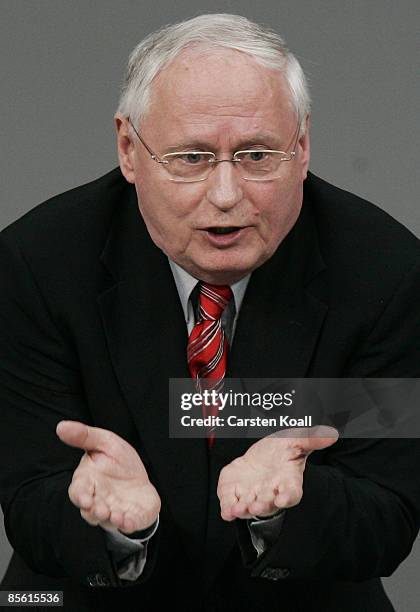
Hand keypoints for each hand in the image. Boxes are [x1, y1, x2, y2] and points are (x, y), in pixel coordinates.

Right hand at [56, 420, 160, 534]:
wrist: (140, 478)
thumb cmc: (117, 460)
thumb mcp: (105, 442)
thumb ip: (84, 436)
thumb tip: (60, 426)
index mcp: (88, 482)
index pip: (78, 492)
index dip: (80, 496)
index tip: (84, 499)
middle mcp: (98, 500)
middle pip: (90, 511)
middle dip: (94, 511)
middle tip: (100, 509)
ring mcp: (114, 511)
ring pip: (108, 521)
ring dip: (111, 519)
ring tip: (115, 516)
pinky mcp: (132, 517)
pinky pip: (129, 524)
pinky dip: (128, 524)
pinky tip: (129, 521)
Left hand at [217, 426, 337, 520]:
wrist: (261, 456)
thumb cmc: (281, 451)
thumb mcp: (295, 440)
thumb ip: (311, 439)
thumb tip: (331, 434)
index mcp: (288, 482)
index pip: (291, 492)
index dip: (288, 496)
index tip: (284, 499)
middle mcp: (270, 493)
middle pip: (268, 503)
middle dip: (262, 505)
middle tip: (257, 506)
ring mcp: (252, 495)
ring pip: (248, 506)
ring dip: (243, 509)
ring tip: (238, 509)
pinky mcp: (235, 493)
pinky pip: (231, 503)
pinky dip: (228, 508)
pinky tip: (226, 511)